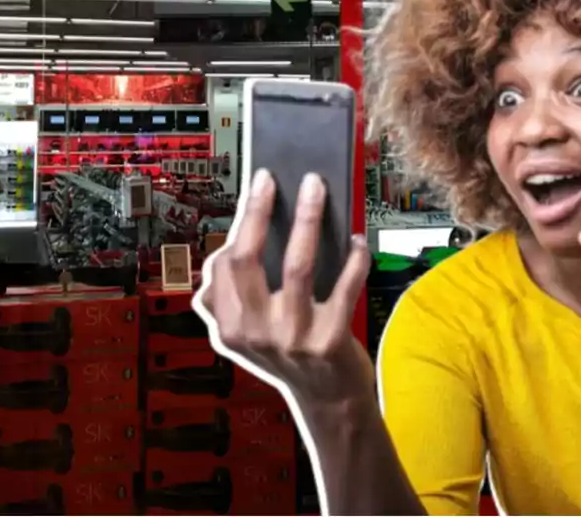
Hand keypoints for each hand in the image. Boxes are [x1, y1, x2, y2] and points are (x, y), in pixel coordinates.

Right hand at [193, 169, 373, 410]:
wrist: (328, 401)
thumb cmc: (289, 352)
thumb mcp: (249, 332)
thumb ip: (237, 293)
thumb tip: (248, 227)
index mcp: (228, 326)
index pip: (224, 264)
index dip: (242, 221)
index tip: (258, 187)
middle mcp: (253, 333)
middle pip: (248, 259)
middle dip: (260, 211)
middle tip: (274, 179)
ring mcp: (291, 338)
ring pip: (297, 266)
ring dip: (308, 219)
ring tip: (316, 188)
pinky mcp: (329, 342)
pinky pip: (343, 288)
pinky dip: (353, 259)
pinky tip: (357, 241)